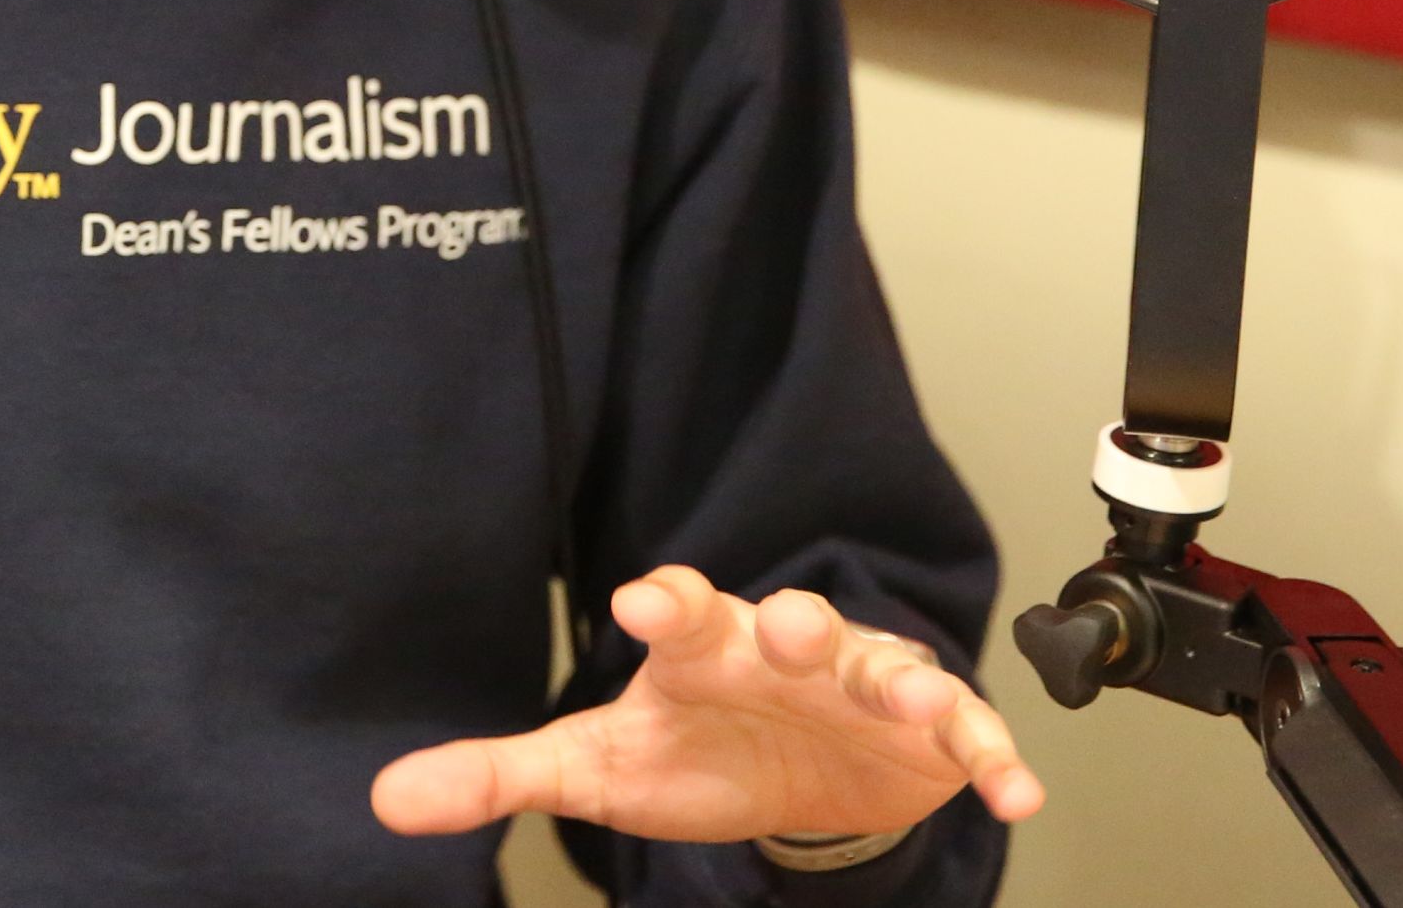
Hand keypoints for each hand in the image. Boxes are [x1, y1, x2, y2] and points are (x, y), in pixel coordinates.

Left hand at [369, 565, 1043, 850]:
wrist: (799, 778)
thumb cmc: (696, 747)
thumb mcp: (597, 766)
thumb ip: (500, 777)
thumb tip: (388, 798)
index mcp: (703, 646)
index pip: (679, 610)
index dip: (665, 604)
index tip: (642, 605)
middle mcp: (785, 648)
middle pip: (789, 622)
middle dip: (792, 621)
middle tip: (786, 625)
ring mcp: (862, 683)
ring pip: (885, 666)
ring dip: (902, 679)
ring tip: (915, 701)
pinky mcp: (927, 732)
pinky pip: (964, 737)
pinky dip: (991, 756)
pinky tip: (1014, 790)